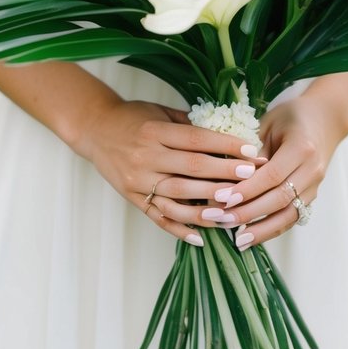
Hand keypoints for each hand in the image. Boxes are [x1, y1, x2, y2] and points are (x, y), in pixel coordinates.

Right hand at [77, 98, 268, 246]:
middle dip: (225, 173)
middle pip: (192, 168)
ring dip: (208, 206)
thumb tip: (227, 131)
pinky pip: (159, 217)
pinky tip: (201, 236)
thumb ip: (189, 123)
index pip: (197, 139)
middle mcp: (146, 157)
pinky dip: (180, 229)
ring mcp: (138, 181)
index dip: (226, 145)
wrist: (94, 129)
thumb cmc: (132, 117)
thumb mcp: (159, 111)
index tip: (251, 150)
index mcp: (155, 131)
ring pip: (179, 198)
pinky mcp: (133, 198)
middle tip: (253, 176)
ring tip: (234, 210)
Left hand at [214, 93, 347, 250]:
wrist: (325, 119)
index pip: (272, 175)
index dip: (247, 189)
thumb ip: (254, 150)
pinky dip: (272, 229)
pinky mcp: (312, 195)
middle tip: (221, 220)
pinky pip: (292, 217)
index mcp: (301, 147)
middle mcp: (312, 169)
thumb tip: (228, 179)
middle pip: (280, 198)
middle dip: (249, 212)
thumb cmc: (291, 117)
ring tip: (237, 241)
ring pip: (289, 214)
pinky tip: (252, 237)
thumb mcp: (270, 123)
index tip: (222, 199)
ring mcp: (315, 185)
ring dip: (262, 230)